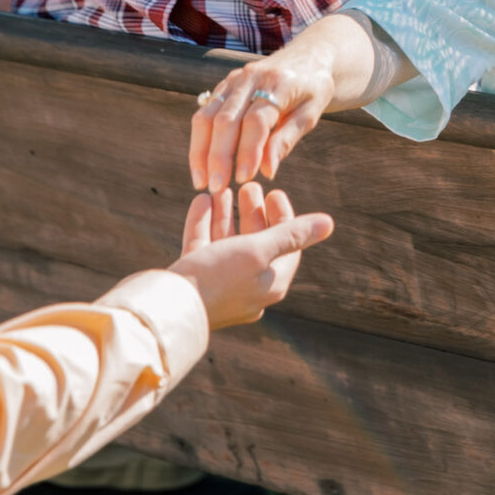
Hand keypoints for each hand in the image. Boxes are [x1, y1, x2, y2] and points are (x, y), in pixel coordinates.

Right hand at [172, 183, 332, 329]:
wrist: (165, 309)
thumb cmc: (217, 280)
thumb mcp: (258, 251)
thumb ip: (290, 235)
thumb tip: (329, 223)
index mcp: (270, 284)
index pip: (288, 247)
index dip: (284, 217)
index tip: (275, 192)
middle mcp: (247, 287)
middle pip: (256, 244)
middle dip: (253, 213)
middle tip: (250, 186)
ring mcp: (219, 285)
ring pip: (226, 243)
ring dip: (227, 214)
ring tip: (224, 188)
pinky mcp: (193, 281)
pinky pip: (202, 247)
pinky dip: (203, 223)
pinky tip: (202, 200)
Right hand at [189, 46, 337, 193]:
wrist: (307, 56)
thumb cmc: (313, 89)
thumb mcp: (310, 114)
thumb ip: (286, 140)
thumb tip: (266, 171)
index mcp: (278, 84)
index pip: (256, 121)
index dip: (248, 150)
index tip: (244, 178)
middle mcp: (251, 78)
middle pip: (225, 119)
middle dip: (218, 156)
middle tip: (216, 188)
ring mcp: (234, 80)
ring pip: (207, 116)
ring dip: (200, 151)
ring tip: (201, 182)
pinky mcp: (224, 85)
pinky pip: (204, 112)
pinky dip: (200, 140)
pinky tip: (201, 164)